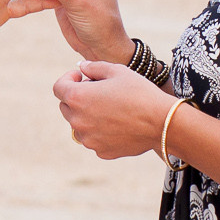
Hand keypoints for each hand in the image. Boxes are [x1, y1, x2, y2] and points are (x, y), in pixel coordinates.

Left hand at [53, 60, 174, 159]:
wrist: (161, 122)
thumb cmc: (139, 92)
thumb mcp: (117, 71)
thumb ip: (93, 67)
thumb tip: (81, 67)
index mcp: (78, 98)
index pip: (58, 87)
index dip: (68, 79)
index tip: (82, 77)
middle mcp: (78, 121)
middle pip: (66, 107)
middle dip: (77, 97)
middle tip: (99, 91)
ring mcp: (88, 139)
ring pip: (79, 125)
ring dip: (87, 115)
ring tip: (110, 108)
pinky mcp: (101, 151)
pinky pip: (93, 139)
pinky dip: (100, 131)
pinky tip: (118, 124)